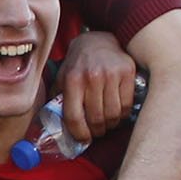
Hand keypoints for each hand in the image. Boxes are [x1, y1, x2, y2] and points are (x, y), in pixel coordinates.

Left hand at [60, 28, 139, 143]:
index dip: (79, 134)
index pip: (74, 117)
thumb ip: (58, 98)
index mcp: (72, 80)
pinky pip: (127, 105)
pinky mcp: (128, 72)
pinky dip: (122, 114)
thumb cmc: (79, 63)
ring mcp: (111, 74)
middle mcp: (92, 77)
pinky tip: (117, 112)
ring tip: (107, 123)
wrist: (98, 40)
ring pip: (113, 114)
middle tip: (97, 132)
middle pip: (96, 119)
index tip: (83, 139)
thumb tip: (53, 124)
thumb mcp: (63, 77)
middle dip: (96, 131)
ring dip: (110, 124)